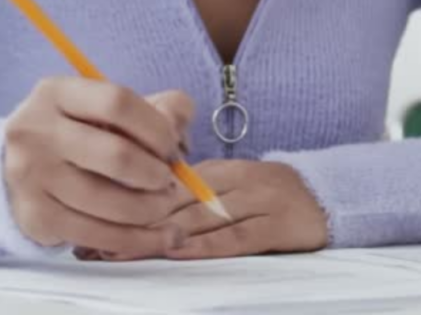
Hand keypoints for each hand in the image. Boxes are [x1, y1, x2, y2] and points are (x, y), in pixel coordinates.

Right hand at [3, 77, 193, 253]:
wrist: (17, 165)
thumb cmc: (79, 131)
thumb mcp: (109, 106)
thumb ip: (158, 106)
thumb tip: (179, 129)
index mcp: (57, 92)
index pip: (117, 102)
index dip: (155, 127)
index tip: (171, 146)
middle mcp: (37, 130)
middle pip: (116, 155)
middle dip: (156, 173)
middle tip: (169, 181)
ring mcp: (31, 176)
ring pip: (109, 203)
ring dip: (150, 210)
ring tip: (164, 205)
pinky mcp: (35, 217)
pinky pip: (97, 235)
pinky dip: (138, 240)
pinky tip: (161, 236)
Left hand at [79, 159, 328, 260]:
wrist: (325, 197)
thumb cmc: (268, 196)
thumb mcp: (231, 185)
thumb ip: (192, 192)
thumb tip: (140, 205)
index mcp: (219, 169)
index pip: (166, 183)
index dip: (129, 200)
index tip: (94, 216)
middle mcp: (234, 180)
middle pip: (177, 201)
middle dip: (133, 221)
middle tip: (96, 240)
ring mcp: (256, 201)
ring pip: (200, 218)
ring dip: (159, 235)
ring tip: (124, 250)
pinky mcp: (276, 225)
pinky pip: (235, 236)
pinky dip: (206, 245)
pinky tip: (180, 252)